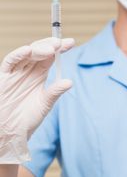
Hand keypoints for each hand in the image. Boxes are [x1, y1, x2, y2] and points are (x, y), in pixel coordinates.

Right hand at [0, 37, 74, 163]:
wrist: (9, 133)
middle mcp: (28, 70)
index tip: (71, 43)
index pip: (51, 56)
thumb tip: (69, 82)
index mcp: (39, 74)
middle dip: (51, 46)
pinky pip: (10, 62)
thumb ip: (55, 92)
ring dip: (39, 49)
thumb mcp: (45, 104)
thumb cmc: (26, 119)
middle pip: (40, 51)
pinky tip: (28, 50)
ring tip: (50, 48)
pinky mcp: (4, 76)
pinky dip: (18, 54)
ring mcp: (16, 72)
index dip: (60, 48)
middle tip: (60, 43)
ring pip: (27, 54)